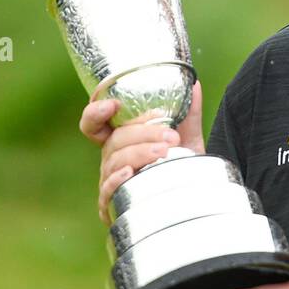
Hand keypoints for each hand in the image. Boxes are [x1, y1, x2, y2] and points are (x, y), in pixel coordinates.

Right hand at [80, 80, 204, 223]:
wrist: (191, 196)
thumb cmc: (180, 165)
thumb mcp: (186, 136)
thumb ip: (187, 112)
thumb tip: (194, 85)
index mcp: (120, 137)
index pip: (95, 122)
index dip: (96, 111)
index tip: (114, 104)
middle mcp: (111, 156)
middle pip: (116, 139)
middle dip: (143, 134)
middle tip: (170, 136)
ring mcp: (110, 179)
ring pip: (116, 161)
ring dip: (139, 153)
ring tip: (164, 151)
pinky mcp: (113, 204)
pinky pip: (108, 191)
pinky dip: (117, 180)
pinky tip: (130, 173)